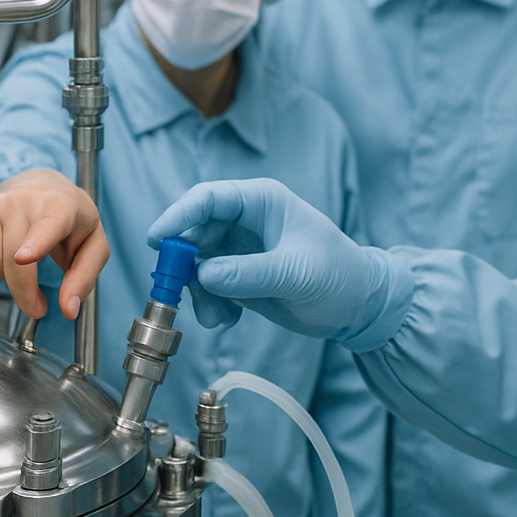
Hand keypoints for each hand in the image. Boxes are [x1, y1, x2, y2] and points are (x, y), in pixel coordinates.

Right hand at [0, 169, 108, 319]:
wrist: (44, 184)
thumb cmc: (72, 216)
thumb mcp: (93, 244)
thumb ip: (84, 277)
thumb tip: (69, 309)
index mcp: (63, 207)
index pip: (49, 225)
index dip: (36, 243)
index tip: (24, 258)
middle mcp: (30, 201)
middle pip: (17, 260)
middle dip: (26, 293)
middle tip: (38, 308)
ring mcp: (5, 204)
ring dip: (14, 284)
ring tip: (31, 277)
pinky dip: (0, 272)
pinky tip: (14, 262)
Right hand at [146, 178, 384, 337]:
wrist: (358, 306)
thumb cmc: (338, 274)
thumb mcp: (295, 273)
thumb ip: (249, 273)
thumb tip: (204, 275)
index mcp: (263, 201)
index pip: (209, 198)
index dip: (179, 215)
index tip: (158, 241)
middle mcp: (246, 221)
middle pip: (194, 233)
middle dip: (185, 265)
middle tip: (180, 292)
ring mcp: (240, 250)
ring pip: (196, 265)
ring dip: (197, 292)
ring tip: (217, 317)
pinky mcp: (239, 277)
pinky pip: (207, 287)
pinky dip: (210, 305)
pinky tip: (229, 319)